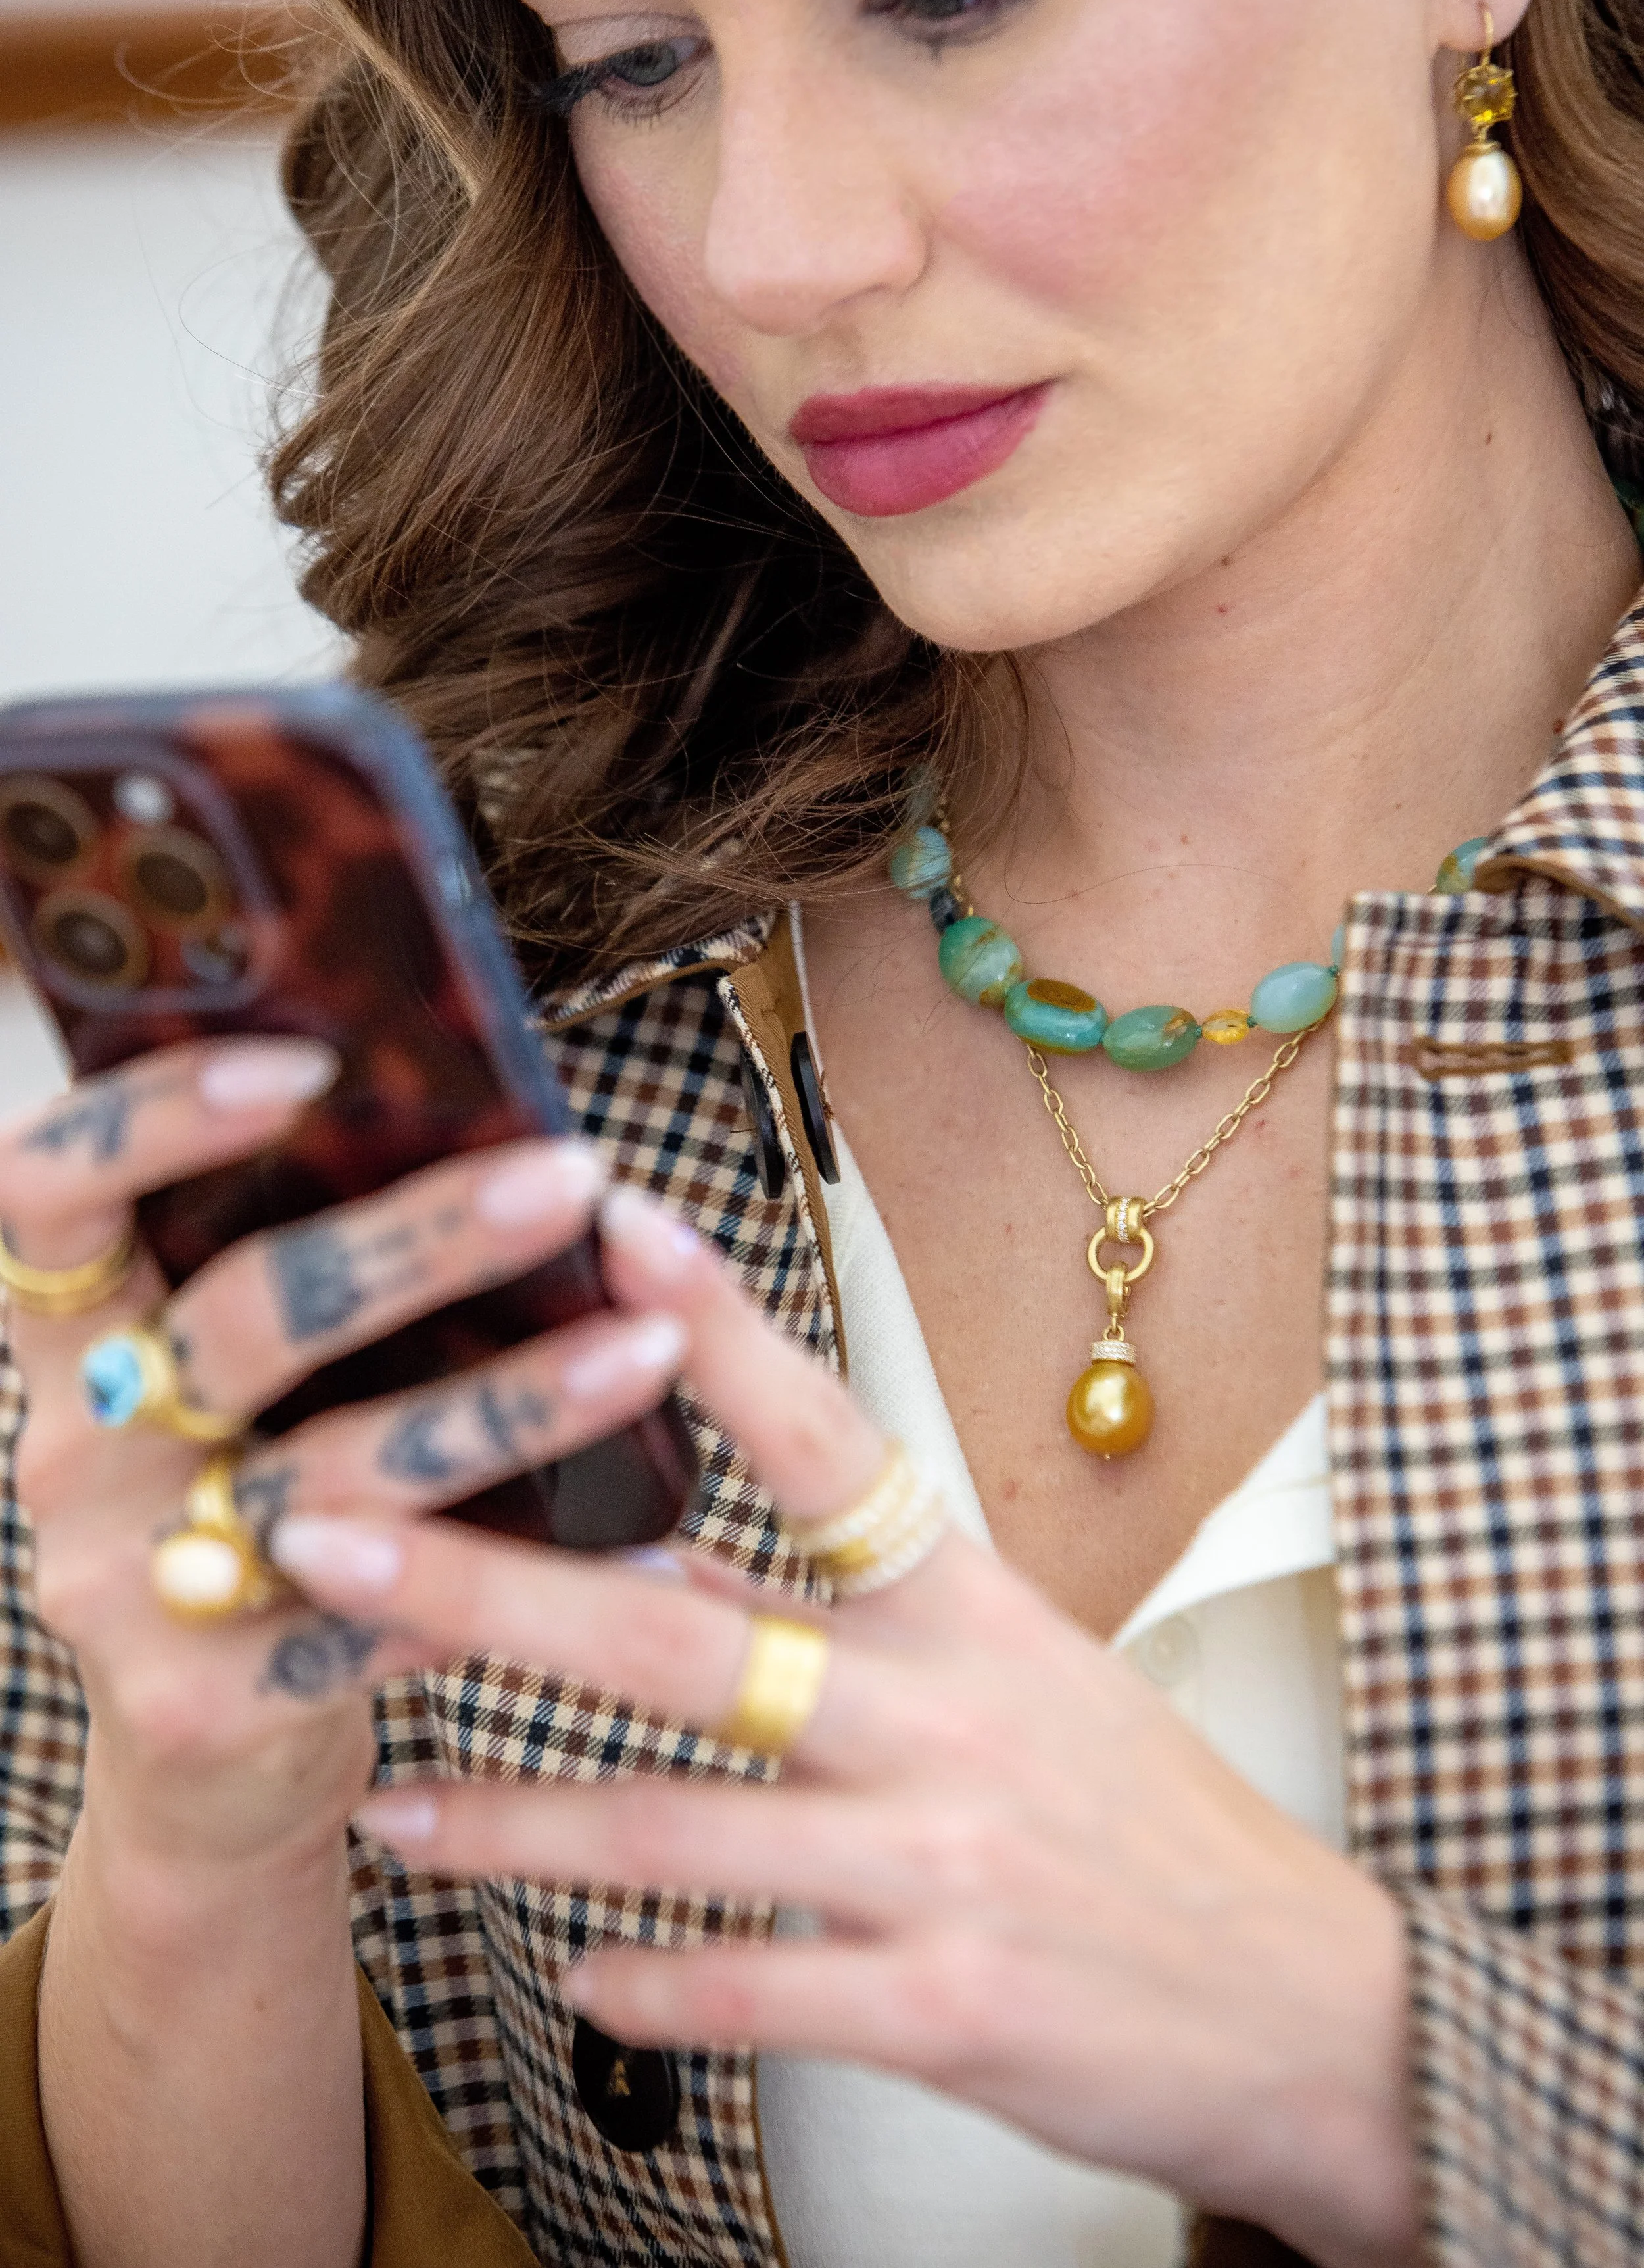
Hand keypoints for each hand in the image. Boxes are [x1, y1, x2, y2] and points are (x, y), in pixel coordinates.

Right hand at [1, 1039, 685, 1880]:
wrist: (201, 1766)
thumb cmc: (253, 1511)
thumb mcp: (234, 1394)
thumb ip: (294, 1280)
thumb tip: (477, 1115)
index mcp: (72, 1344)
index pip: (44, 1190)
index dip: (151, 1117)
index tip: (304, 1065)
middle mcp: (74, 1453)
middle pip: (246, 1316)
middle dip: (421, 1239)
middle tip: (571, 1177)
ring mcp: (129, 1584)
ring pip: (339, 1470)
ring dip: (511, 1403)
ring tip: (647, 1345)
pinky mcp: (203, 1703)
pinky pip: (380, 1619)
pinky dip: (513, 1577)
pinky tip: (635, 1550)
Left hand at [268, 1188, 1420, 2267]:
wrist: (1310, 2005)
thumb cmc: (1140, 1817)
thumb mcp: (1018, 1669)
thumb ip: (841, 1610)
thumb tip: (661, 1541)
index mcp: (971, 1606)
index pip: (830, 1439)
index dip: (719, 1330)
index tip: (614, 1221)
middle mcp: (947, 1713)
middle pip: (679, 1634)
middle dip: (483, 1587)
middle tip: (326, 1533)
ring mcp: (942, 1858)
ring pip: (674, 1825)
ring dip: (508, 1819)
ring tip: (382, 1807)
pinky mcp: (942, 2006)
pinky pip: (749, 1990)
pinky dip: (644, 1982)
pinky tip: (570, 1972)